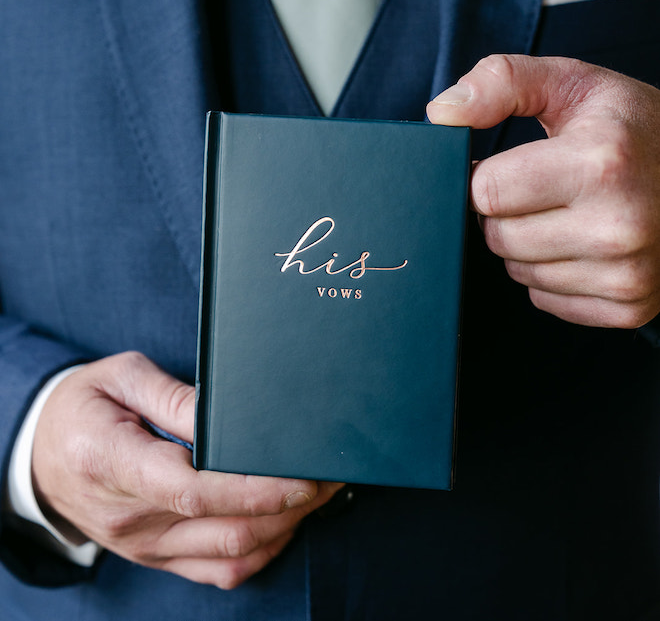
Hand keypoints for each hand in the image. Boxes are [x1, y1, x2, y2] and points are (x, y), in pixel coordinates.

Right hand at [32, 351, 341, 588]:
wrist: (41, 454)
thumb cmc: (83, 406)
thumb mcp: (120, 376)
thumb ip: (173, 396)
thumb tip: (224, 414)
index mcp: (115, 464)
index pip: (195, 490)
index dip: (255, 489)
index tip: (301, 476)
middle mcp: (132, 518)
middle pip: (225, 529)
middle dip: (289, 507)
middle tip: (330, 475)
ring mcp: (145, 546)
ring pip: (230, 556)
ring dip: (283, 529)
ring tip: (318, 495)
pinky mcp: (157, 558)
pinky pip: (218, 572)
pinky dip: (260, 552)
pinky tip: (285, 523)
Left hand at [427, 54, 659, 328]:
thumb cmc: (631, 127)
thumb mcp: (574, 82)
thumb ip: (502, 82)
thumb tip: (440, 114)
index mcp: (601, 164)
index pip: (486, 191)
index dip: (485, 174)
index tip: (509, 163)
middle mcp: (619, 227)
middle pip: (497, 236)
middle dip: (503, 211)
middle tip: (539, 187)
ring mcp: (628, 274)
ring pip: (517, 271)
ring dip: (524, 244)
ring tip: (565, 211)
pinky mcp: (630, 308)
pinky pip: (544, 299)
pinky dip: (550, 274)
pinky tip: (581, 242)